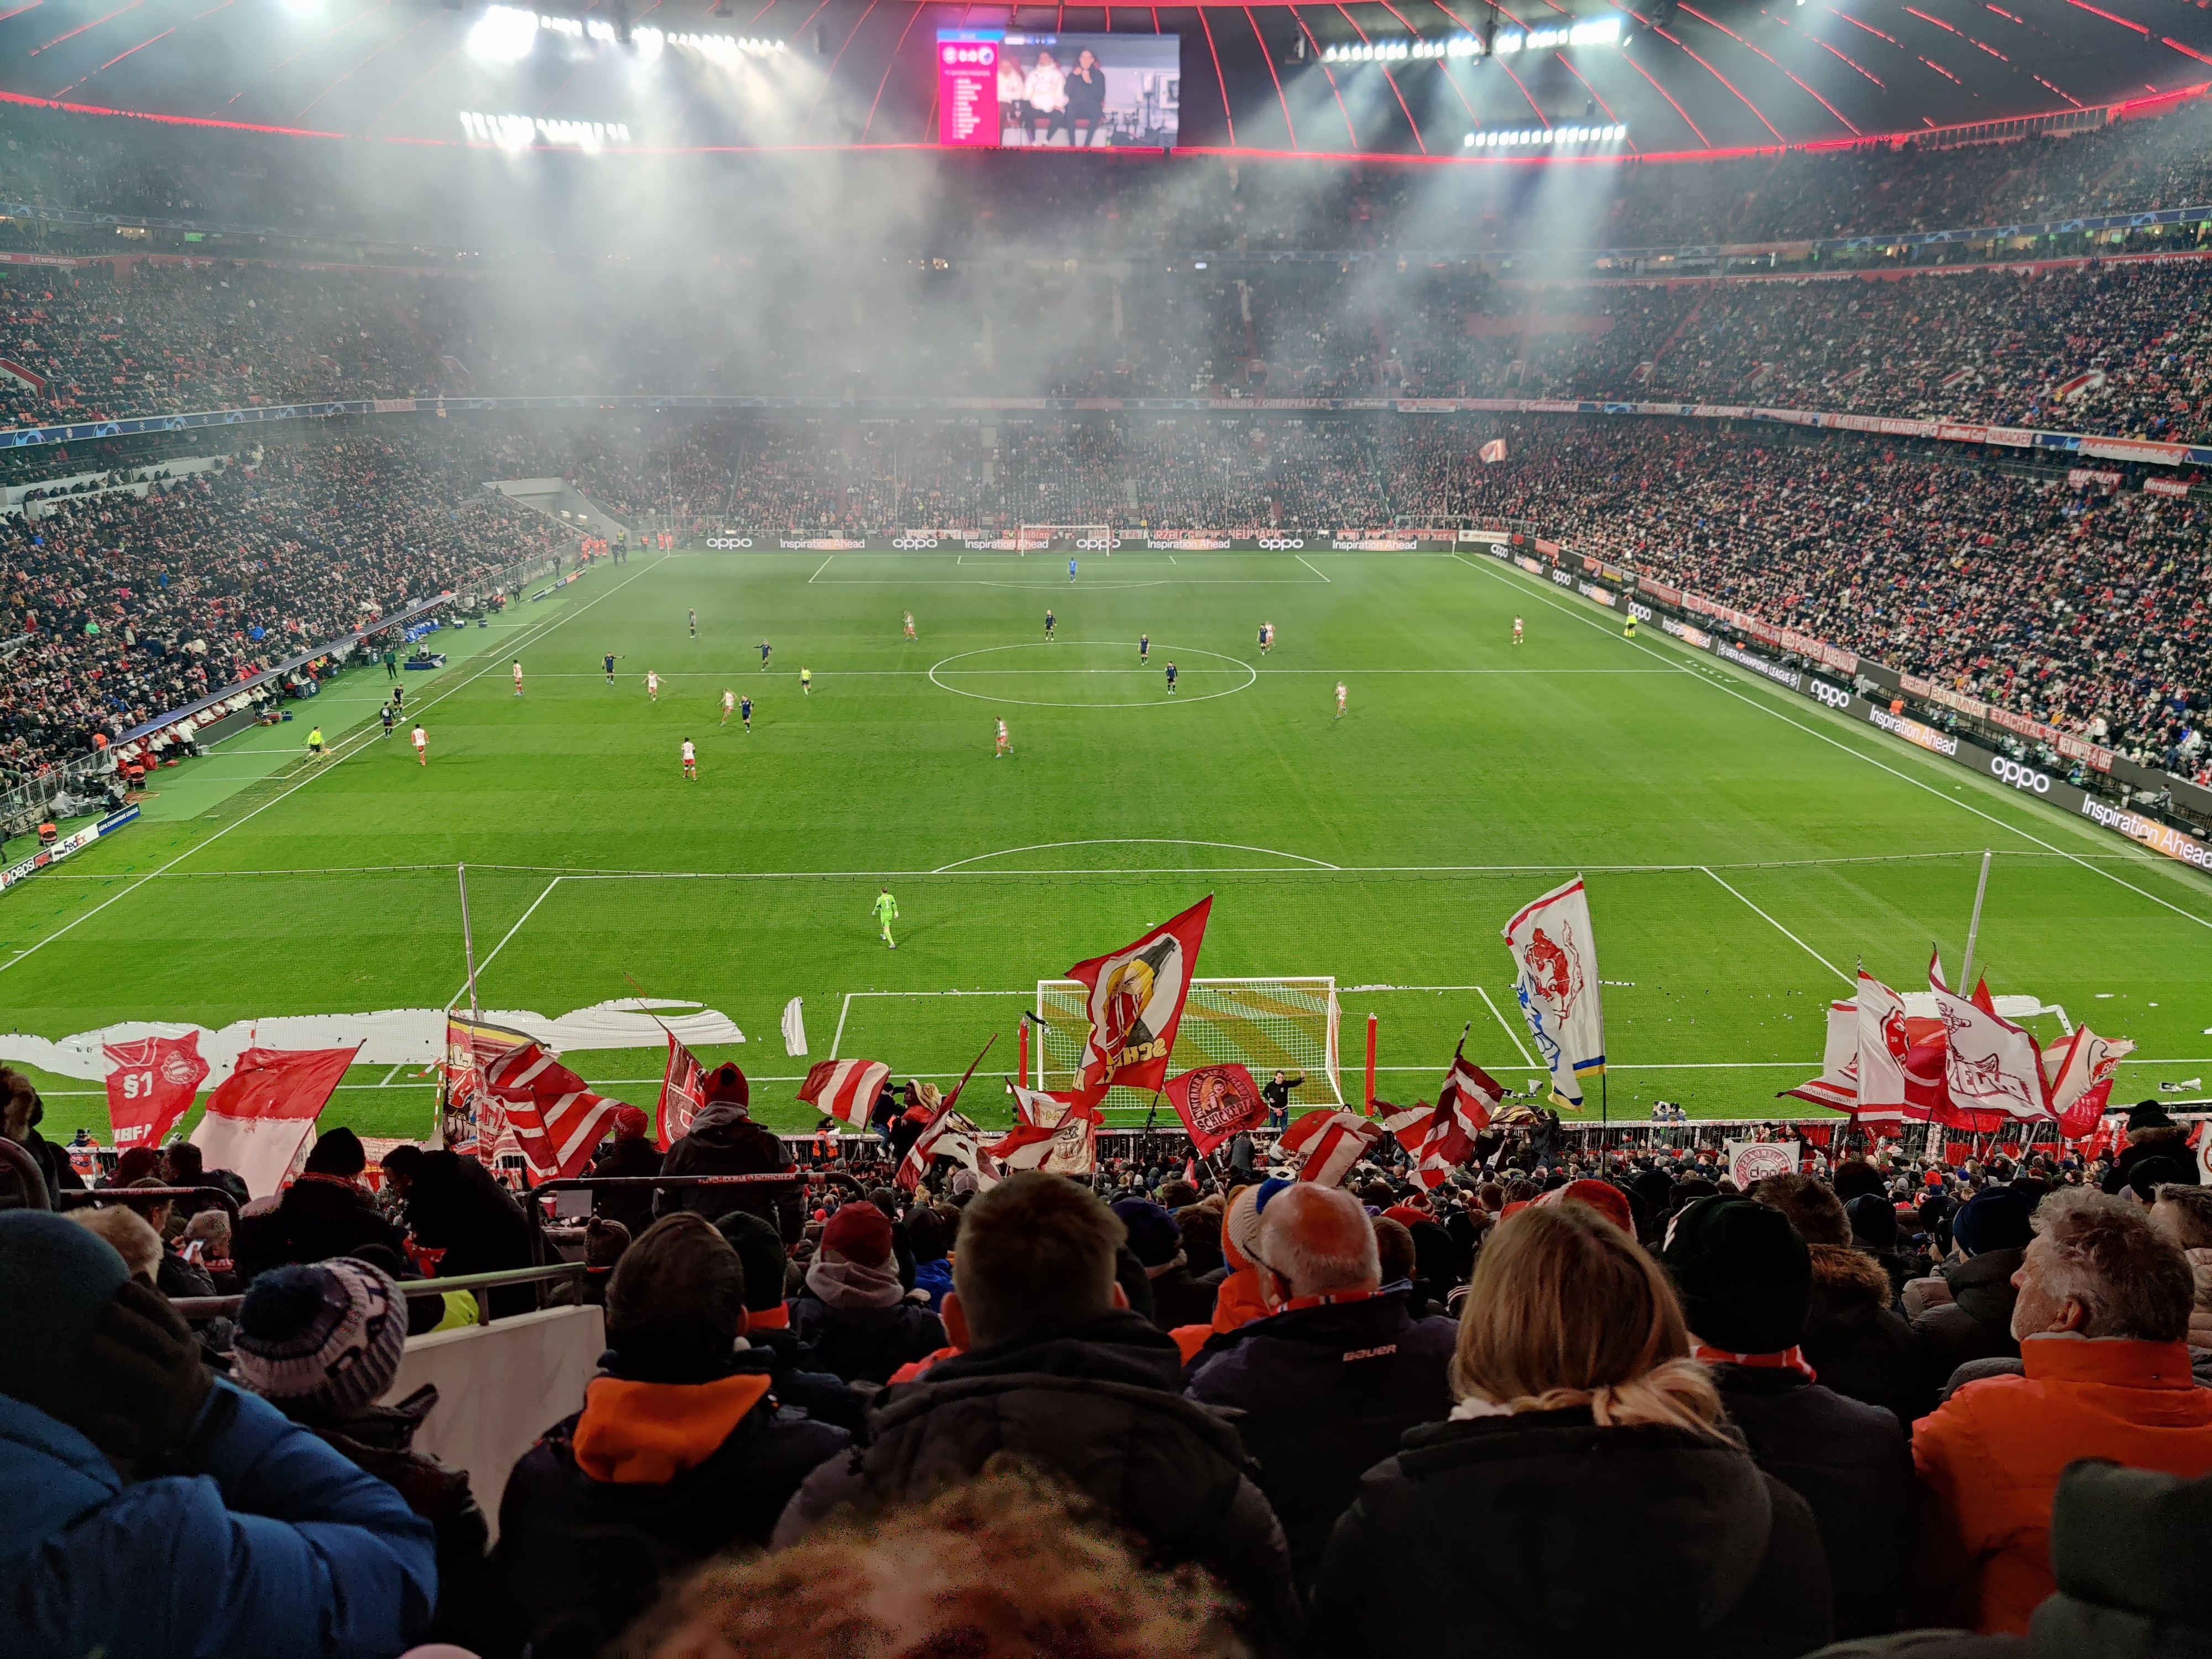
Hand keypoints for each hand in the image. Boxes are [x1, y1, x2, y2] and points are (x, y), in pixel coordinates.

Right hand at [70, 1280, 213, 1464]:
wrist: (198, 1410)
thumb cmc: (158, 1427)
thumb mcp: (139, 1441)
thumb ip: (115, 1433)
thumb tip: (92, 1420)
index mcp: (164, 1389)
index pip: (141, 1369)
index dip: (116, 1356)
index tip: (88, 1344)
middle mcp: (179, 1363)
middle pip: (157, 1338)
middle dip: (131, 1323)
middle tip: (102, 1311)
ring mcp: (186, 1343)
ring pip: (168, 1319)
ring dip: (146, 1301)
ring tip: (121, 1286)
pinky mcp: (187, 1331)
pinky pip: (174, 1310)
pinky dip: (157, 1295)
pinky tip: (138, 1279)